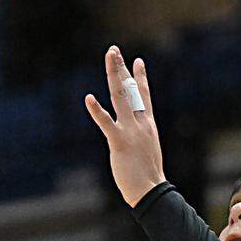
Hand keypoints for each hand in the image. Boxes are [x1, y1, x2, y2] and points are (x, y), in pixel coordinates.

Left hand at [84, 46, 164, 207]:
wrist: (151, 190)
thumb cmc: (148, 176)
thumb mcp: (147, 150)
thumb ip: (140, 138)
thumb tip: (136, 138)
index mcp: (148, 124)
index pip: (145, 95)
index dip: (140, 77)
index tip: (137, 60)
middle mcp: (140, 123)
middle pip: (130, 89)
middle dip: (121, 68)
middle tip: (114, 50)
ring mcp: (131, 130)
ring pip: (120, 97)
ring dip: (114, 74)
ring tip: (109, 57)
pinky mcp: (119, 142)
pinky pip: (107, 123)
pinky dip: (97, 110)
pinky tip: (89, 98)